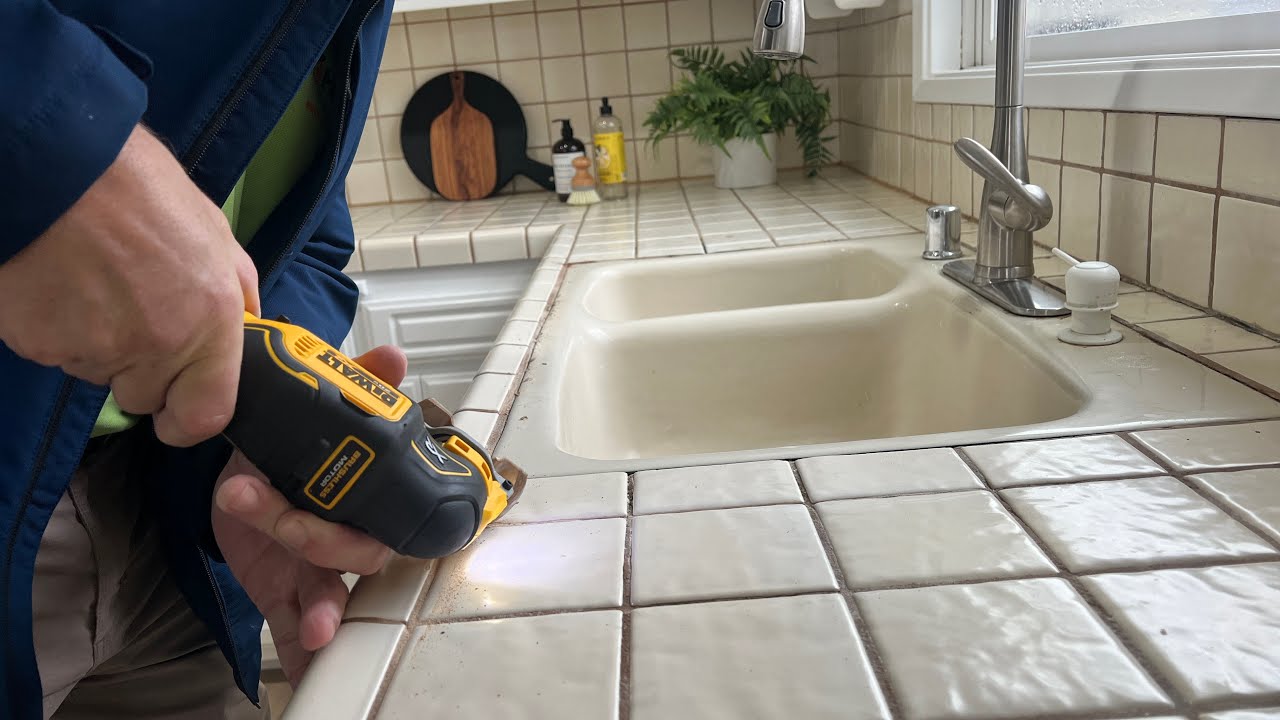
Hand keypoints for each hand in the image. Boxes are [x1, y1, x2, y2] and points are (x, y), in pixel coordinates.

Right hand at [0, 124, 259, 446]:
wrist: (51, 163)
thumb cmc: (134, 186)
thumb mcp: (213, 231)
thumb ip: (233, 288)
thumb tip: (245, 323)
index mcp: (209, 320)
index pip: (206, 415)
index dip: (191, 419)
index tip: (180, 413)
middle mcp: (157, 343)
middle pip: (145, 395)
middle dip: (139, 368)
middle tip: (128, 310)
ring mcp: (93, 349)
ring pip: (98, 373)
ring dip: (97, 344)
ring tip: (92, 281)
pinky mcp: (39, 343)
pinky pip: (55, 353)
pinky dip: (56, 329)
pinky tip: (60, 282)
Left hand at [212, 345, 407, 685]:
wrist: (240, 481)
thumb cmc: (287, 453)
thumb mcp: (309, 413)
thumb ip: (354, 384)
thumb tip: (393, 358)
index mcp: (362, 497)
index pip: (386, 512)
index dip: (377, 516)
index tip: (366, 515)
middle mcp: (348, 536)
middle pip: (359, 553)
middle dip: (322, 540)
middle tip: (280, 516)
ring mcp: (318, 570)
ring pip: (331, 595)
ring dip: (323, 611)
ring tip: (313, 625)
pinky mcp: (285, 594)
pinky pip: (294, 625)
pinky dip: (299, 649)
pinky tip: (301, 667)